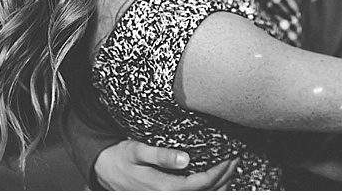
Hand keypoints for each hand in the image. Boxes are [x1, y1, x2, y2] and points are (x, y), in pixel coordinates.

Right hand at [93, 139, 237, 189]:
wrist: (105, 169)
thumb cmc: (121, 158)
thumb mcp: (136, 151)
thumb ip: (160, 156)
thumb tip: (185, 159)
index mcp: (162, 187)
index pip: (199, 183)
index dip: (218, 173)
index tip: (230, 158)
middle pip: (204, 193)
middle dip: (224, 177)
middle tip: (236, 159)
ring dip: (219, 185)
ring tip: (231, 168)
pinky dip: (208, 189)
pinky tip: (216, 179)